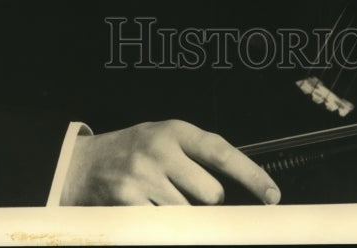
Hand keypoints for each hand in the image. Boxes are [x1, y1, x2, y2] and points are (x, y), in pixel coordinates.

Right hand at [59, 119, 280, 205]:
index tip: (272, 195)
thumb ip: (195, 156)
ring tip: (160, 197)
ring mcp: (143, 176)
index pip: (222, 151)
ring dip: (181, 215)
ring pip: (189, 214)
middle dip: (204, 200)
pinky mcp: (128, 201)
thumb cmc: (132, 151)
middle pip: (211, 193)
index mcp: (174, 130)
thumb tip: (233, 186)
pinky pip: (163, 226)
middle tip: (182, 190)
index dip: (252, 175)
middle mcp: (160, 149)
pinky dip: (160, 224)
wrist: (83, 164)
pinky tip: (147, 208)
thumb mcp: (163, 139)